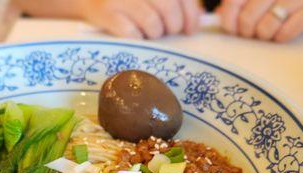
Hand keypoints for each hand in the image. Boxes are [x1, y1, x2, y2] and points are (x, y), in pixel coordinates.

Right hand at [79, 0, 202, 38]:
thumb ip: (175, 3)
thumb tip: (195, 23)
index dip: (190, 15)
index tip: (190, 30)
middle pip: (169, 8)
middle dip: (173, 26)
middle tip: (169, 32)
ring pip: (152, 24)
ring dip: (155, 33)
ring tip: (150, 32)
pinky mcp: (107, 12)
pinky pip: (132, 33)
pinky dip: (137, 38)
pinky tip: (135, 34)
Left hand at [218, 0, 302, 41]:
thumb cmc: (289, 1)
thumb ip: (241, 4)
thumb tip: (218, 17)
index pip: (234, 1)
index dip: (229, 19)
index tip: (232, 28)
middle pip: (248, 18)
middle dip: (247, 32)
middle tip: (254, 33)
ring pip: (265, 28)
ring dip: (265, 36)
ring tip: (271, 31)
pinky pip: (284, 33)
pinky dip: (281, 37)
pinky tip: (285, 32)